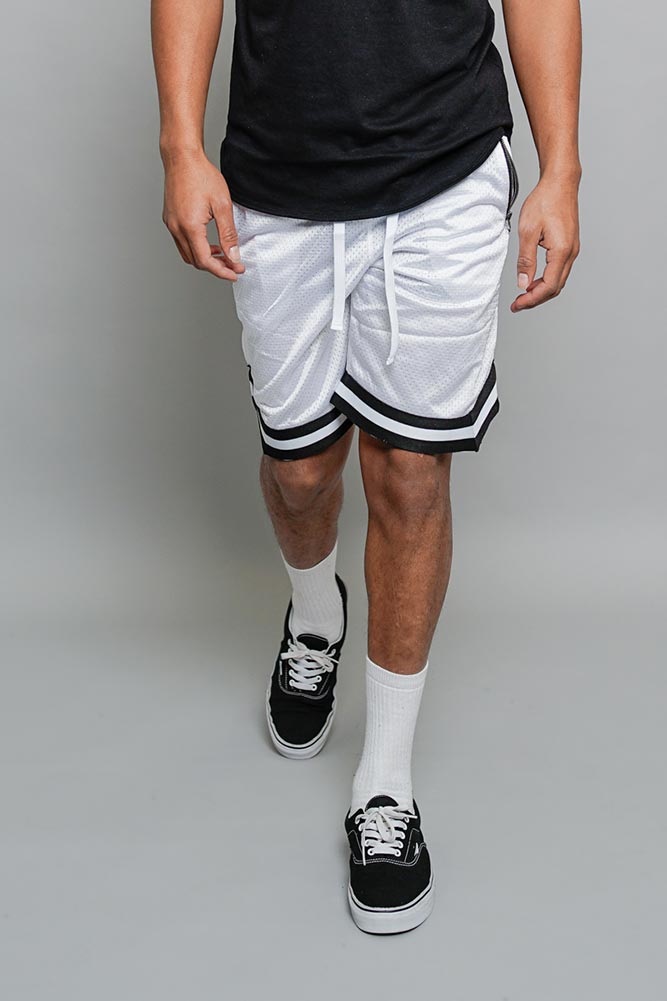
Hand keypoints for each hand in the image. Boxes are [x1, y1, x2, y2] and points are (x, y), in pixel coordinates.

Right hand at [161, 149, 244, 280]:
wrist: (182, 157)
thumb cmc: (201, 175)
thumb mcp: (222, 205)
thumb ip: (228, 234)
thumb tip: (233, 255)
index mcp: (190, 227)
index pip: (205, 261)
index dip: (222, 271)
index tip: (235, 273)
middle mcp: (176, 228)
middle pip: (196, 261)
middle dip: (216, 267)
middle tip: (234, 264)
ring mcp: (171, 224)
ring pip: (187, 254)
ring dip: (205, 259)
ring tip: (223, 255)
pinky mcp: (170, 219)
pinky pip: (182, 242)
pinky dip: (196, 248)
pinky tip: (209, 243)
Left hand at [511, 171, 579, 311]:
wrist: (560, 183)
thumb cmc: (545, 201)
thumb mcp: (528, 231)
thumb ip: (526, 260)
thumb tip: (523, 283)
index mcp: (561, 251)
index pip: (548, 287)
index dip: (532, 299)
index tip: (517, 304)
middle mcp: (571, 253)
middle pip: (555, 288)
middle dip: (536, 300)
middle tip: (518, 304)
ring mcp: (572, 250)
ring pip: (558, 281)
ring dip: (541, 291)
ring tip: (523, 294)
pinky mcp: (569, 246)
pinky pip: (559, 271)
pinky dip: (546, 280)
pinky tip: (533, 280)